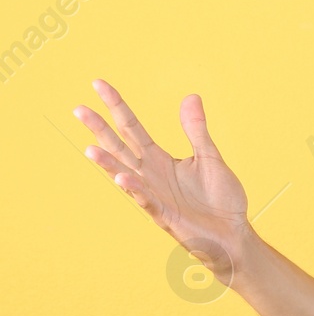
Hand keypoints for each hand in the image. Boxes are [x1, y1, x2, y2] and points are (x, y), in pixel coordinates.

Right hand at [74, 80, 251, 280]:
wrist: (233, 232)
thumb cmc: (220, 198)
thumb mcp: (209, 157)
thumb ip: (196, 130)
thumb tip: (190, 96)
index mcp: (160, 159)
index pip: (132, 127)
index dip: (117, 106)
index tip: (98, 84)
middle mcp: (150, 175)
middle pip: (120, 147)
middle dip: (100, 129)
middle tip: (78, 108)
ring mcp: (154, 195)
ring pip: (125, 175)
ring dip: (108, 163)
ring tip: (90, 148)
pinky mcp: (164, 215)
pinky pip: (146, 201)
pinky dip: (135, 190)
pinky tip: (123, 177)